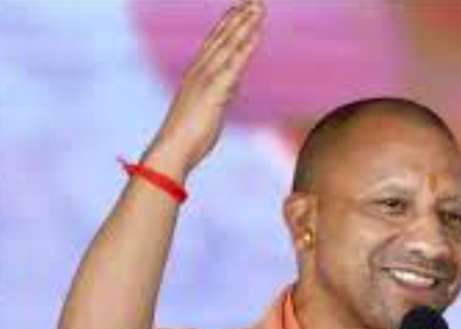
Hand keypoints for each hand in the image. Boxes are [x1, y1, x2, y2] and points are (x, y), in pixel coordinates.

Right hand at [143, 0, 264, 178]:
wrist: (172, 150)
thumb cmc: (187, 138)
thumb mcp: (206, 111)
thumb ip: (217, 95)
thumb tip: (227, 89)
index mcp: (196, 76)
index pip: (214, 44)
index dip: (228, 25)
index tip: (240, 9)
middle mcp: (199, 71)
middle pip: (222, 37)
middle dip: (239, 17)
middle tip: (255, 0)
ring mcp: (205, 79)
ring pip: (228, 44)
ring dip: (244, 24)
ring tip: (258, 7)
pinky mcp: (213, 90)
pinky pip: (233, 64)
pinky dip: (245, 46)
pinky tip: (256, 32)